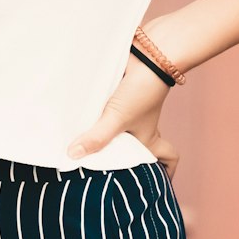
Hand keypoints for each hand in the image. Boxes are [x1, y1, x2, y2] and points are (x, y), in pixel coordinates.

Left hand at [67, 53, 179, 183]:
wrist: (144, 53)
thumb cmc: (142, 90)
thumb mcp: (117, 119)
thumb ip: (96, 138)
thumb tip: (72, 155)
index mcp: (148, 138)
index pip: (166, 159)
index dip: (165, 173)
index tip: (155, 185)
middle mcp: (139, 126)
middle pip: (136, 148)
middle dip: (121, 159)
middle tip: (100, 171)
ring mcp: (128, 110)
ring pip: (115, 129)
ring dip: (101, 135)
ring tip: (77, 148)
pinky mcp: (116, 95)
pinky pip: (104, 110)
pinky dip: (93, 114)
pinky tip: (73, 118)